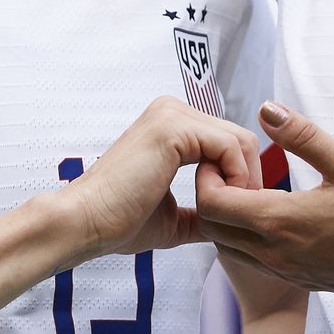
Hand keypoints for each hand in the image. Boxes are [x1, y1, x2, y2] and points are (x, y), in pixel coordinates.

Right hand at [62, 97, 262, 263]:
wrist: (84, 222)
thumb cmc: (119, 221)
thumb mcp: (173, 215)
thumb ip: (204, 210)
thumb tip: (231, 221)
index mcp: (171, 124)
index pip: (230, 142)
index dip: (242, 179)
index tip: (236, 213)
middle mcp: (172, 110)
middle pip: (241, 138)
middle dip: (249, 180)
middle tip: (238, 215)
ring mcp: (172, 115)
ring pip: (240, 140)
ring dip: (243, 181)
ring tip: (225, 213)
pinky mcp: (173, 128)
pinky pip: (229, 147)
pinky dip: (234, 178)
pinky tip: (216, 203)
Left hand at [196, 102, 333, 300]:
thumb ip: (302, 135)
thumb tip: (266, 109)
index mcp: (280, 221)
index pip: (212, 203)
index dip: (207, 177)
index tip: (224, 157)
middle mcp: (275, 253)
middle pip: (212, 228)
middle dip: (212, 196)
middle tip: (234, 171)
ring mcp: (286, 271)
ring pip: (230, 247)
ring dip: (229, 219)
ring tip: (255, 190)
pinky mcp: (300, 281)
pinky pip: (254, 260)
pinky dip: (248, 237)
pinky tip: (277, 214)